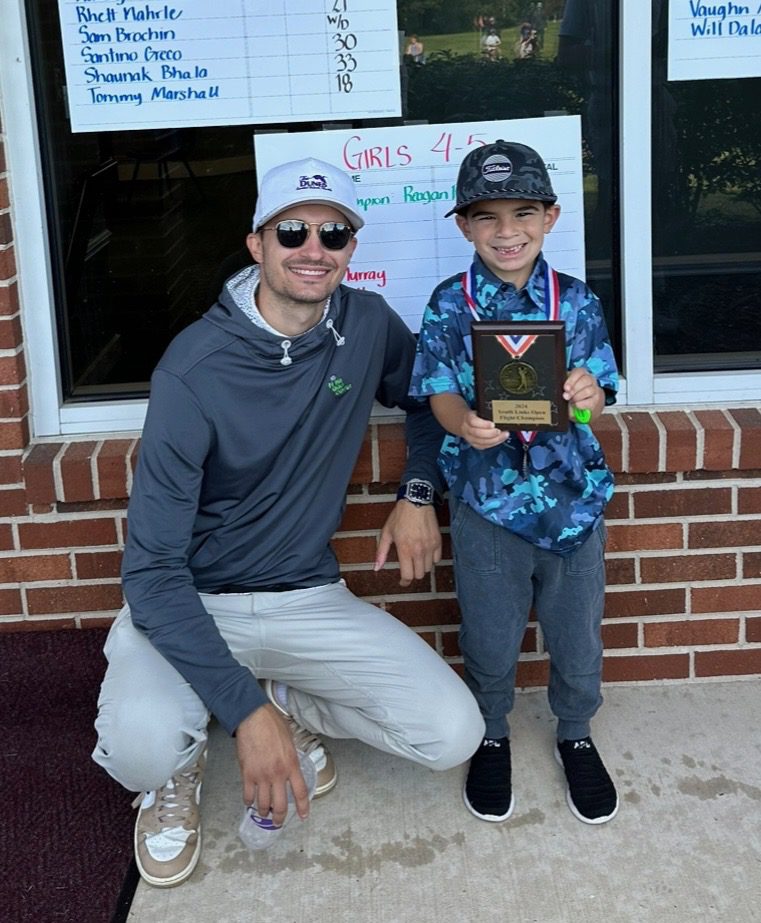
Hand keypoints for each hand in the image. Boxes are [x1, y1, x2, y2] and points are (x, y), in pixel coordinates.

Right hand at [235, 704, 310, 824]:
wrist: (253, 718)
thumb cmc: (272, 724)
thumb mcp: (290, 741)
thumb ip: (291, 758)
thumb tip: (291, 767)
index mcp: (291, 764)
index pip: (300, 792)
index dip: (302, 807)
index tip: (303, 816)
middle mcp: (278, 774)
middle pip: (281, 805)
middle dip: (279, 818)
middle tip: (278, 822)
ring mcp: (261, 776)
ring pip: (263, 804)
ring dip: (264, 812)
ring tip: (264, 813)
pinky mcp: (247, 774)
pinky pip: (248, 796)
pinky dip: (248, 802)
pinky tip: (249, 802)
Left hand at [375, 500, 441, 586]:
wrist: (416, 501)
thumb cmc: (400, 516)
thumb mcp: (386, 533)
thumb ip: (381, 552)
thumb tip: (376, 568)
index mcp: (404, 550)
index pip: (408, 575)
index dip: (404, 582)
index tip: (403, 582)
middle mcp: (418, 551)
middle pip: (419, 575)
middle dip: (413, 574)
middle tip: (408, 568)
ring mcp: (430, 547)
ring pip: (428, 569)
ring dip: (421, 567)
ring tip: (416, 559)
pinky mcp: (438, 542)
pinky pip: (437, 559)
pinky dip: (431, 560)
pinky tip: (425, 553)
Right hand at [460, 410, 509, 449]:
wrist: (465, 422)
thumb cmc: (475, 415)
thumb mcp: (479, 410)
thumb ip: (488, 411)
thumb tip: (500, 413)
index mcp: (468, 418)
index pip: (473, 421)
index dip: (483, 424)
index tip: (493, 424)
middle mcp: (467, 428)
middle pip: (477, 433)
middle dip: (490, 433)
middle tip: (500, 431)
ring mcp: (470, 438)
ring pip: (481, 441)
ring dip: (494, 439)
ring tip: (504, 435)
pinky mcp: (474, 444)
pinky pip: (483, 446)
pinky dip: (493, 443)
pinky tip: (500, 439)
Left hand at [563, 368, 603, 423]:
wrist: (583, 405)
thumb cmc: (572, 393)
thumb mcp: (567, 388)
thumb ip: (565, 387)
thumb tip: (564, 392)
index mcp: (581, 373)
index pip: (579, 372)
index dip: (572, 380)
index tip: (566, 388)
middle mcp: (590, 379)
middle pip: (586, 380)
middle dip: (575, 389)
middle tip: (567, 396)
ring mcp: (595, 389)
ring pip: (588, 390)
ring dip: (577, 397)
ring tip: (571, 401)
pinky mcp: (596, 399)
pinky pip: (591, 401)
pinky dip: (582, 404)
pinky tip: (577, 405)